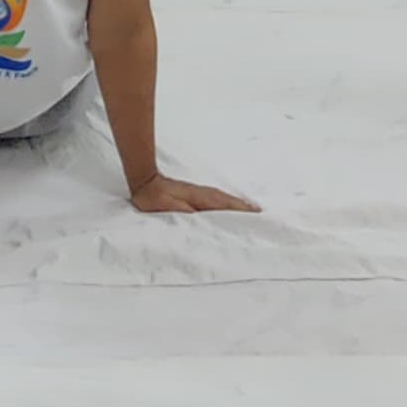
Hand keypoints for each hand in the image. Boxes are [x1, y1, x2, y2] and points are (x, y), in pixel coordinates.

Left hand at [129, 174, 256, 214]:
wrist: (144, 184)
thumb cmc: (155, 199)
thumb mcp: (171, 209)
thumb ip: (189, 215)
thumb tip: (206, 222)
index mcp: (203, 198)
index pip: (227, 206)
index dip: (242, 212)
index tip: (258, 217)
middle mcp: (206, 194)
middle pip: (230, 202)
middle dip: (245, 210)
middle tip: (261, 218)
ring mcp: (201, 193)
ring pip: (225, 201)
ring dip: (238, 207)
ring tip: (251, 214)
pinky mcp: (196, 196)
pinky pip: (217, 201)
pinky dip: (227, 205)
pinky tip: (229, 210)